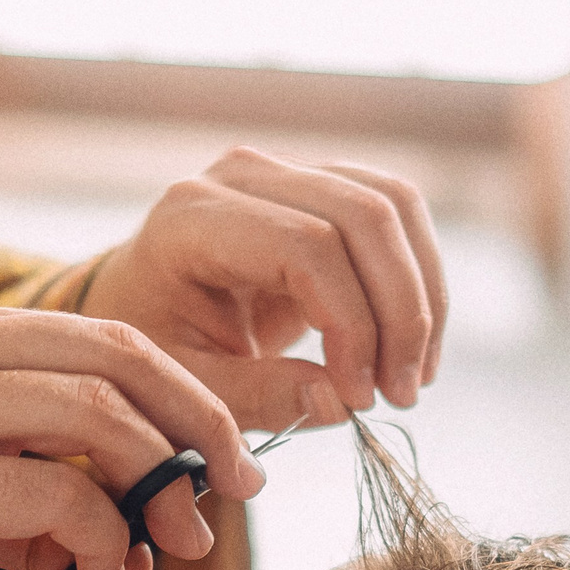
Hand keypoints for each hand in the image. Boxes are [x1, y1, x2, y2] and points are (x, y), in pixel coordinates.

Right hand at [0, 295, 263, 569]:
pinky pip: (54, 495)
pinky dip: (99, 537)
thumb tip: (87, 546)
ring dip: (158, 486)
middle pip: (118, 357)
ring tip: (176, 547)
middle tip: (240, 487)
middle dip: (198, 423)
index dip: (176, 387)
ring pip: (98, 418)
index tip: (222, 446)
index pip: (94, 332)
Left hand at [84, 148, 447, 427]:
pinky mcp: (325, 183)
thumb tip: (341, 402)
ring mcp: (288, 168)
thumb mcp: (186, 385)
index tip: (358, 396)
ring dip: (421, 298)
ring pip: (395, 207)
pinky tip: (411, 349)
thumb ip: (256, 396)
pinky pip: (399, 216)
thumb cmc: (157, 344)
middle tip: (401, 394)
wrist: (148, 304)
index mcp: (191, 217)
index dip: (350, 322)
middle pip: (363, 217)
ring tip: (413, 378)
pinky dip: (419, 283)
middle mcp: (242, 174)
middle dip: (399, 314)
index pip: (304, 246)